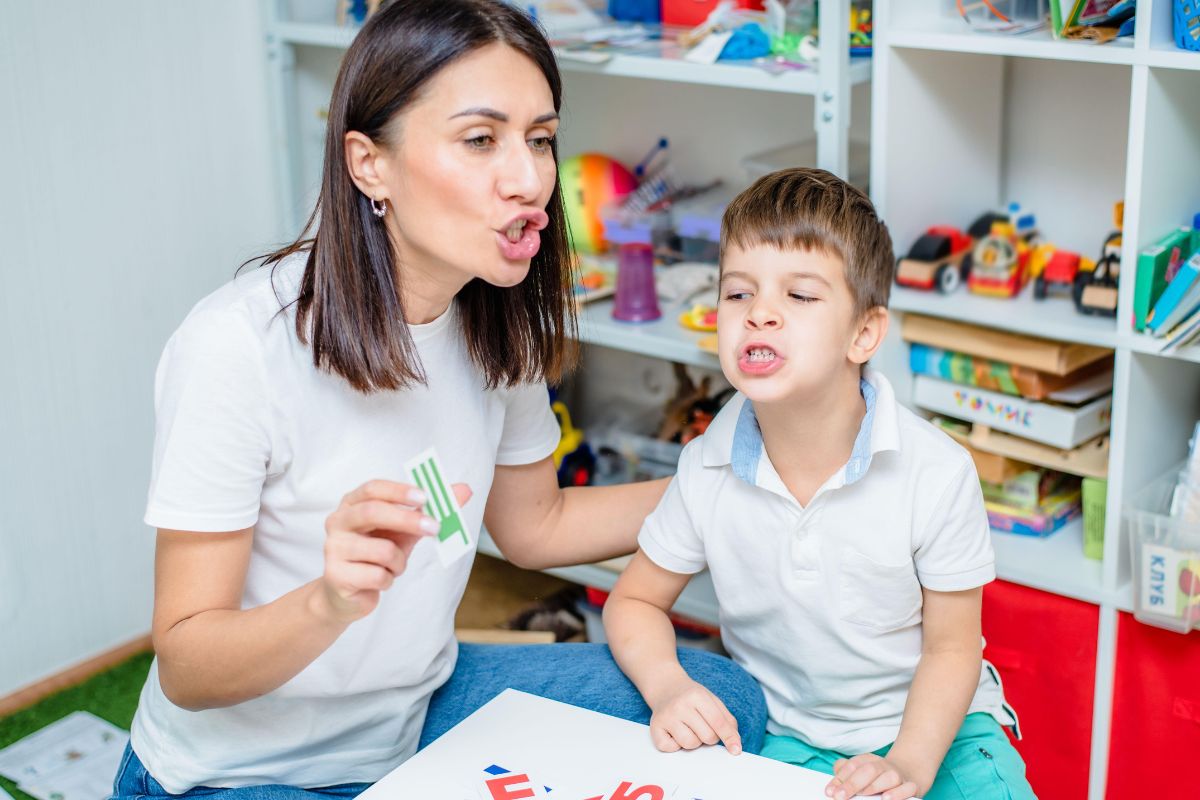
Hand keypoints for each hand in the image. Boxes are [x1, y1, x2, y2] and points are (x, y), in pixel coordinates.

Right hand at [317, 479, 471, 623]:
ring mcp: (333, 548)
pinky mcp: (336, 575)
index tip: (426, 497)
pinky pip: (378, 575)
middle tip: (435, 527)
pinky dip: (388, 580)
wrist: (348, 594)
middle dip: (408, 520)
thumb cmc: (377, 554)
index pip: (373, 488)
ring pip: (382, 550)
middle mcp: (338, 521)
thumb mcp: (404, 530)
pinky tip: (379, 580)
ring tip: (393, 566)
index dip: (399, 491)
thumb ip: (430, 510)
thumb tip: (465, 490)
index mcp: (352, 503)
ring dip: (399, 562)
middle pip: (373, 512)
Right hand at [647, 677, 741, 754]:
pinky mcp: (655, 727)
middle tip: (702, 725)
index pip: (718, 722)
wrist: (665, 687)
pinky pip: (671, 748)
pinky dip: (675, 745)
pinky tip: (675, 732)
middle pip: (707, 736)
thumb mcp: (712, 700)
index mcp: (697, 696)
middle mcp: (680, 705)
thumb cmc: (691, 696)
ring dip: (693, 741)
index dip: (729, 737)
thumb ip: (727, 720)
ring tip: (688, 727)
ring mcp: (666, 716)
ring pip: (690, 744)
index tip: (736, 750)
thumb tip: (735, 744)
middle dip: (709, 736)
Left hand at [826, 754, 922, 799]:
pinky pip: (908, 788)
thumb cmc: (878, 776)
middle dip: (853, 783)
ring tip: (864, 795)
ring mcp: (898, 776)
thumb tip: (833, 786)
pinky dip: (898, 793)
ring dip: (875, 786)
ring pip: (890, 777)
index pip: (853, 765)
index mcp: (869, 760)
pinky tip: (887, 798)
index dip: (840, 778)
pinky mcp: (912, 786)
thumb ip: (845, 774)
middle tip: (840, 796)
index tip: (831, 792)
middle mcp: (884, 766)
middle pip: (868, 770)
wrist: (909, 772)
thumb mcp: (861, 771)